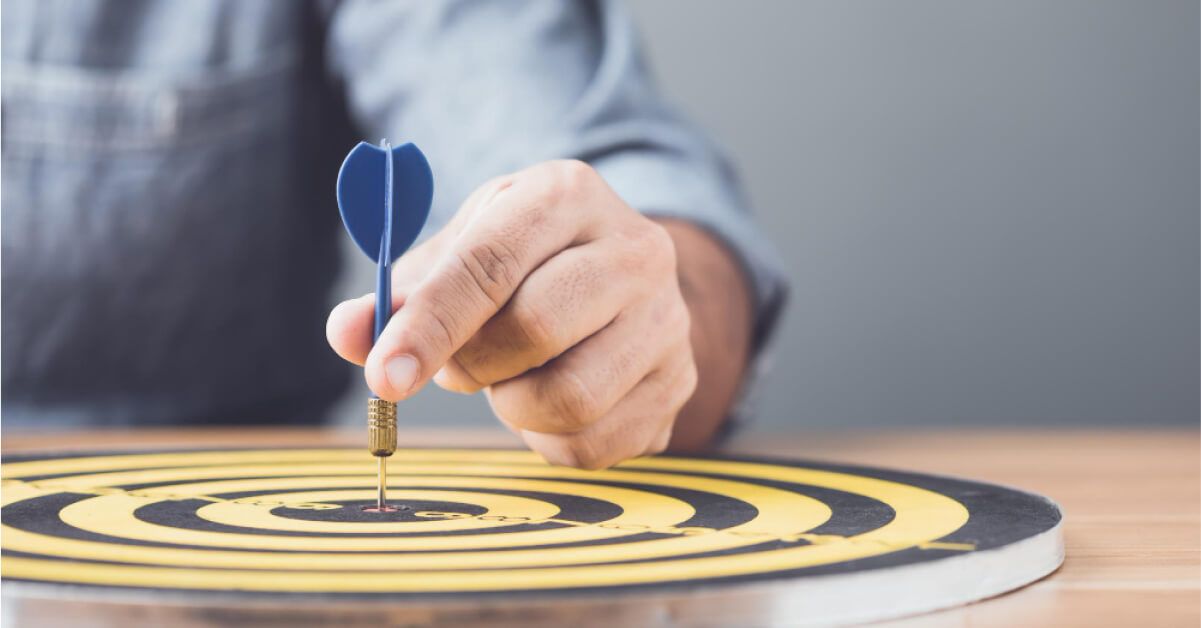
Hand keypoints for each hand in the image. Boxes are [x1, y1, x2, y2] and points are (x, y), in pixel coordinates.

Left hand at [327, 160, 697, 468]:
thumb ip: (403, 293)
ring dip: (512, 404)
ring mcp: (667, 320)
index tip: (382, 374)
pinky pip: (594, 444)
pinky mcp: (679, 383)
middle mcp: (635, 250)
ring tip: (511, 376)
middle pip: (534, 329)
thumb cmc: (527, 260)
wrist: (625, 276)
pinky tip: (546, 400)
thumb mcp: (464, 248)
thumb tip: (346, 333)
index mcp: (568, 195)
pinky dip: (547, 438)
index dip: (429, 324)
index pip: (490, 263)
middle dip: (473, 363)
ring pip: (569, 397)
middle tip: (461, 363)